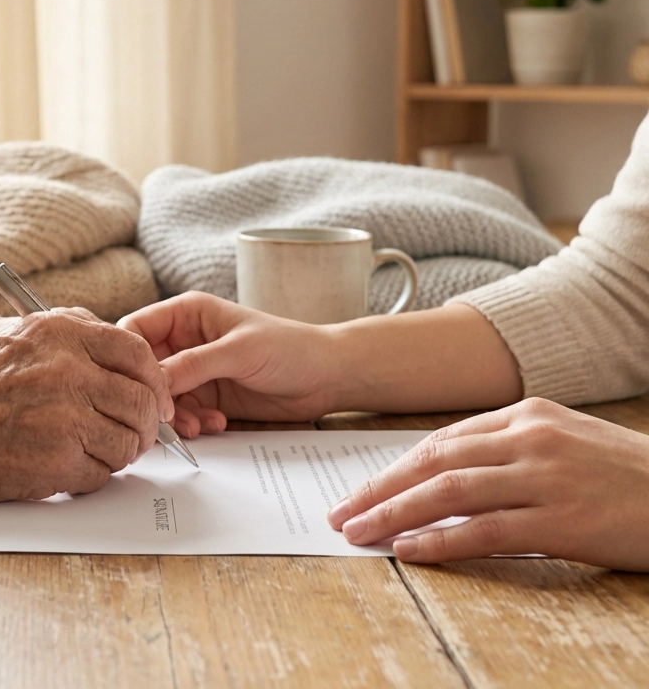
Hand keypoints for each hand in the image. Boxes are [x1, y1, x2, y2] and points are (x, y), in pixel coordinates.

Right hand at [0, 310, 172, 504]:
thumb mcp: (22, 334)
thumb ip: (76, 339)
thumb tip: (126, 362)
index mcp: (63, 333)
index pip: (137, 352)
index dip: (155, 380)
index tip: (156, 398)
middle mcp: (71, 371)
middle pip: (142, 401)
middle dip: (146, 424)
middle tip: (136, 435)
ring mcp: (66, 417)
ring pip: (128, 441)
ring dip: (120, 452)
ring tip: (97, 451)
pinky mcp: (57, 461)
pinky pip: (102, 473)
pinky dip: (93, 475)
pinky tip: (70, 466)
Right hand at [119, 292, 337, 436]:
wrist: (327, 377)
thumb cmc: (289, 347)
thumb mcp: (239, 351)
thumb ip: (193, 365)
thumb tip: (152, 381)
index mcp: (186, 313)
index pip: (137, 329)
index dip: (130, 357)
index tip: (137, 386)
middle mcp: (185, 340)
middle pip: (145, 369)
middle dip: (153, 395)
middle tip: (164, 420)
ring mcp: (195, 370)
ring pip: (162, 397)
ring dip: (176, 416)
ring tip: (200, 426)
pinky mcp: (207, 397)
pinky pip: (183, 414)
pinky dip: (193, 424)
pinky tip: (217, 423)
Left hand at [327, 398, 648, 570]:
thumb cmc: (622, 474)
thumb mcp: (562, 441)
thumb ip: (506, 449)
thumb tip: (445, 472)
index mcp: (524, 413)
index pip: (441, 441)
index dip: (396, 467)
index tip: (363, 488)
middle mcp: (527, 437)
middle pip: (434, 462)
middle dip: (380, 488)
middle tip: (342, 511)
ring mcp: (543, 476)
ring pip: (449, 492)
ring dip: (396, 513)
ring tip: (360, 532)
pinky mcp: (561, 519)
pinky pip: (485, 530)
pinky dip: (441, 541)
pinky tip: (409, 550)